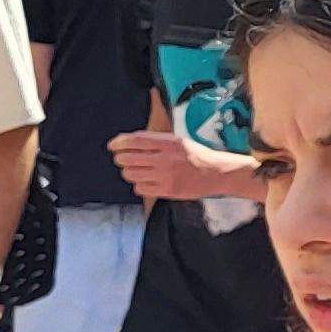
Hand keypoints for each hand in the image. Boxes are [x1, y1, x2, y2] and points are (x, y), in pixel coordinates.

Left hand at [112, 129, 255, 200]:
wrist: (218, 173)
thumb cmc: (198, 155)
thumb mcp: (179, 141)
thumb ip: (156, 140)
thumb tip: (129, 141)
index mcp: (169, 143)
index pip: (135, 141)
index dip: (119, 142)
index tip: (112, 145)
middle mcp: (166, 159)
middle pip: (128, 158)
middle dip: (120, 159)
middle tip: (122, 159)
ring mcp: (166, 176)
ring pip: (132, 174)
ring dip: (128, 172)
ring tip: (135, 171)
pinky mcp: (168, 191)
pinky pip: (141, 188)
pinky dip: (139, 185)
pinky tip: (146, 181)